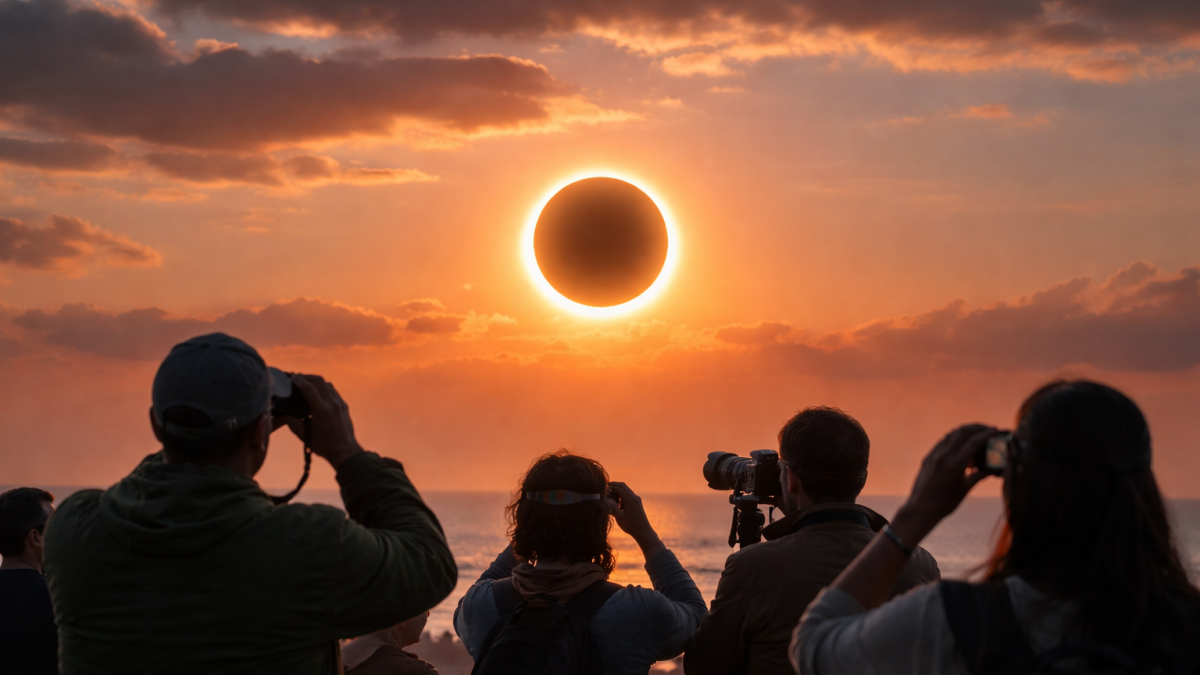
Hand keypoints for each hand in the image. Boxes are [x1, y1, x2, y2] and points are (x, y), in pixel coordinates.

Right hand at [286, 374, 363, 470]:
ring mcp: (340, 403)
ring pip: (327, 384)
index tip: (290, 378)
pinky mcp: (344, 405)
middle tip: (296, 377)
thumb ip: (292, 423)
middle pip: (319, 381)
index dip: (298, 380)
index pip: (308, 388)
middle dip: (306, 377)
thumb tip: (283, 413)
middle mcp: (332, 403)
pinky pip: (333, 390)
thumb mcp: (304, 436)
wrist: (345, 451)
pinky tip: (317, 391)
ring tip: (305, 383)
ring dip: (315, 381)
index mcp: (322, 410)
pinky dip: (323, 387)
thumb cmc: (324, 446)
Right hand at [605, 482, 665, 558]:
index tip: (603, 486)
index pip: (620, 487)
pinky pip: (628, 496)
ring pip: (626, 491)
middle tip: (605, 488)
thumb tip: (605, 499)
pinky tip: (616, 502)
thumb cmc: (631, 525)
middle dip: (614, 486)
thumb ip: (612, 507)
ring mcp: (637, 500)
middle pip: (623, 486)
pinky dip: (621, 496)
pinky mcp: (637, 503)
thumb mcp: (619, 517)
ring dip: (618, 491)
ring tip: (609, 496)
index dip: (611, 485)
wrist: (643, 532)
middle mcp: (635, 497)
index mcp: (631, 499)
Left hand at [894, 423, 996, 543]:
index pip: (973, 442)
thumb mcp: (965, 489)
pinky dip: (954, 438)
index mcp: (955, 465)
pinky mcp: (928, 457)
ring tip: (977, 434)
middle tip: (988, 428)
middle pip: (962, 432)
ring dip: (965, 431)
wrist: (921, 509)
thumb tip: (993, 469)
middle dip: (977, 427)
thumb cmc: (945, 503)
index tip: (996, 430)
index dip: (986, 434)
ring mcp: (934, 455)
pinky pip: (943, 441)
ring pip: (951, 434)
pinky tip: (961, 443)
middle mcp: (943, 456)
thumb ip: (979, 476)